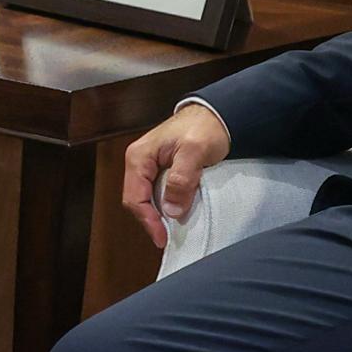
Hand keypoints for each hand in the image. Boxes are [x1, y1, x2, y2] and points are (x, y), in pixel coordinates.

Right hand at [120, 104, 231, 251]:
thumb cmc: (204, 127)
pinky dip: (167, 206)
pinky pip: (158, 193)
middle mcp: (139, 162)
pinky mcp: (161, 171)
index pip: (134, 197)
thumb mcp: (194, 151)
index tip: (162, 237)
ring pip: (147, 199)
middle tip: (167, 237)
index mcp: (139, 156)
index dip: (147, 220)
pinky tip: (178, 213)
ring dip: (159, 214)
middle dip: (151, 220)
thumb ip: (181, 179)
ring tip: (173, 229)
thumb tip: (171, 209)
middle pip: (137, 201)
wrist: (217, 115)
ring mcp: (149, 167)